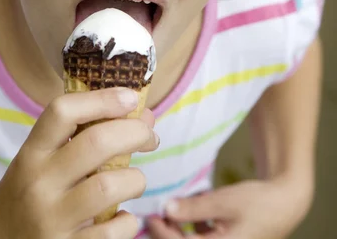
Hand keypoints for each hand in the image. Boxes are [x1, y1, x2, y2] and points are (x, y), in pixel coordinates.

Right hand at [0, 88, 158, 238]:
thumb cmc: (27, 195)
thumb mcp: (41, 162)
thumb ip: (84, 137)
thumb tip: (144, 117)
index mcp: (31, 154)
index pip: (63, 111)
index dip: (102, 98)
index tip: (130, 97)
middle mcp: (39, 183)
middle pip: (97, 143)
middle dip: (135, 132)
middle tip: (148, 136)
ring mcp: (51, 220)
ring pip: (110, 186)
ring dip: (135, 179)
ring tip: (134, 181)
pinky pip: (113, 232)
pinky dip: (127, 222)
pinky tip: (121, 217)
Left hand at [147, 178, 311, 238]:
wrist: (286, 202)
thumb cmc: (258, 203)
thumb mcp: (223, 202)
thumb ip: (194, 208)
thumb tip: (167, 209)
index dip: (163, 234)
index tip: (150, 217)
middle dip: (170, 233)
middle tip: (156, 213)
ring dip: (182, 229)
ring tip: (175, 207)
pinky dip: (197, 226)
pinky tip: (197, 206)